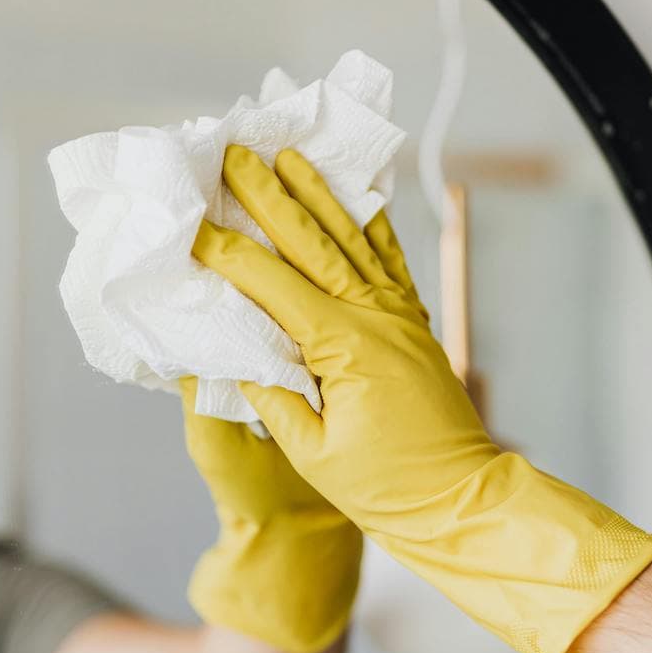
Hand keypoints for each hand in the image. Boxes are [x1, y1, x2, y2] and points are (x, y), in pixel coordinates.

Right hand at [193, 145, 651, 652]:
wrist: (461, 500)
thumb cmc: (386, 489)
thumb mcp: (314, 454)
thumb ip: (273, 397)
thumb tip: (237, 350)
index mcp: (343, 348)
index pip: (271, 285)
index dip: (227, 252)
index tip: (190, 222)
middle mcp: (375, 317)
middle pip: (311, 242)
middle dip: (268, 195)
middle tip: (233, 152)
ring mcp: (400, 315)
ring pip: (353, 238)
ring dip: (317, 193)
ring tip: (288, 154)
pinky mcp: (415, 323)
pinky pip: (390, 259)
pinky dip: (370, 222)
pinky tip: (356, 195)